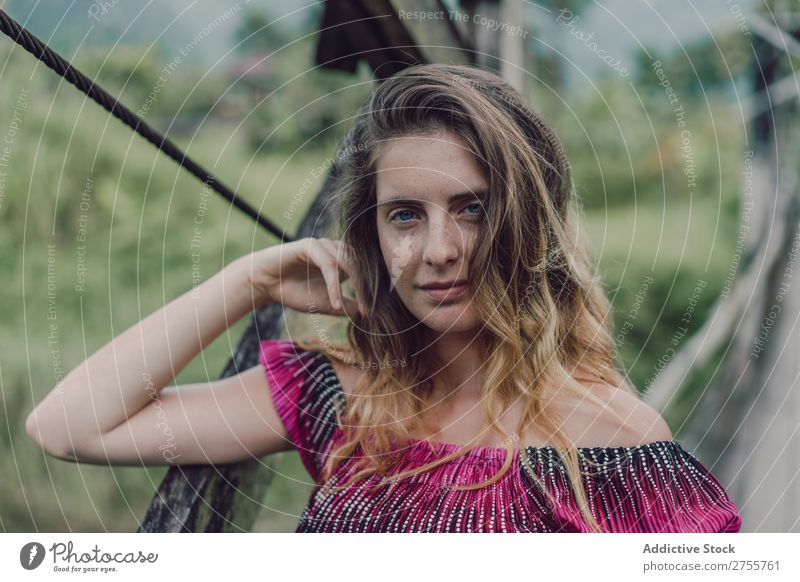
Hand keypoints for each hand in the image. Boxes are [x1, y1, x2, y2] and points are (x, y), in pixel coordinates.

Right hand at [243, 237, 364, 316]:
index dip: (374, 287)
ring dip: (354, 286)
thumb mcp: (327, 303)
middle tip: (373, 308)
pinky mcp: (310, 245)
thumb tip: (370, 313)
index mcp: (342, 260)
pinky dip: (334, 285)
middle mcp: (335, 249)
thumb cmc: (296, 292)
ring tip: (360, 307)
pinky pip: (329, 265)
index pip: (366, 269)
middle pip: (361, 264)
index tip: (381, 308)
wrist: (266, 285)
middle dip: (369, 287)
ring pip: (348, 263)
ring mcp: (323, 245)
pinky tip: (334, 302)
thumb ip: (347, 305)